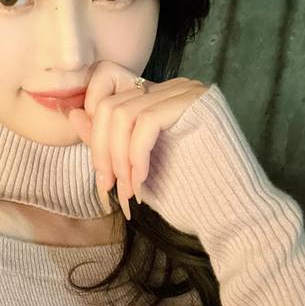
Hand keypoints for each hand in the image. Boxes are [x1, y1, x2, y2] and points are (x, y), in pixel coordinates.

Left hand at [56, 61, 210, 219]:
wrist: (231, 218)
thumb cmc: (186, 196)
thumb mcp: (134, 166)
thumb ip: (107, 140)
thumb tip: (73, 112)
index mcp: (160, 98)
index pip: (107, 94)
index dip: (95, 132)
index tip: (103, 174)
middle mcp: (174, 87)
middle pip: (110, 104)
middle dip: (101, 151)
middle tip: (108, 188)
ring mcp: (188, 90)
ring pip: (122, 113)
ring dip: (118, 159)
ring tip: (128, 191)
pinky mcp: (198, 101)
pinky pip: (145, 121)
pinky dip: (136, 156)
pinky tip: (143, 182)